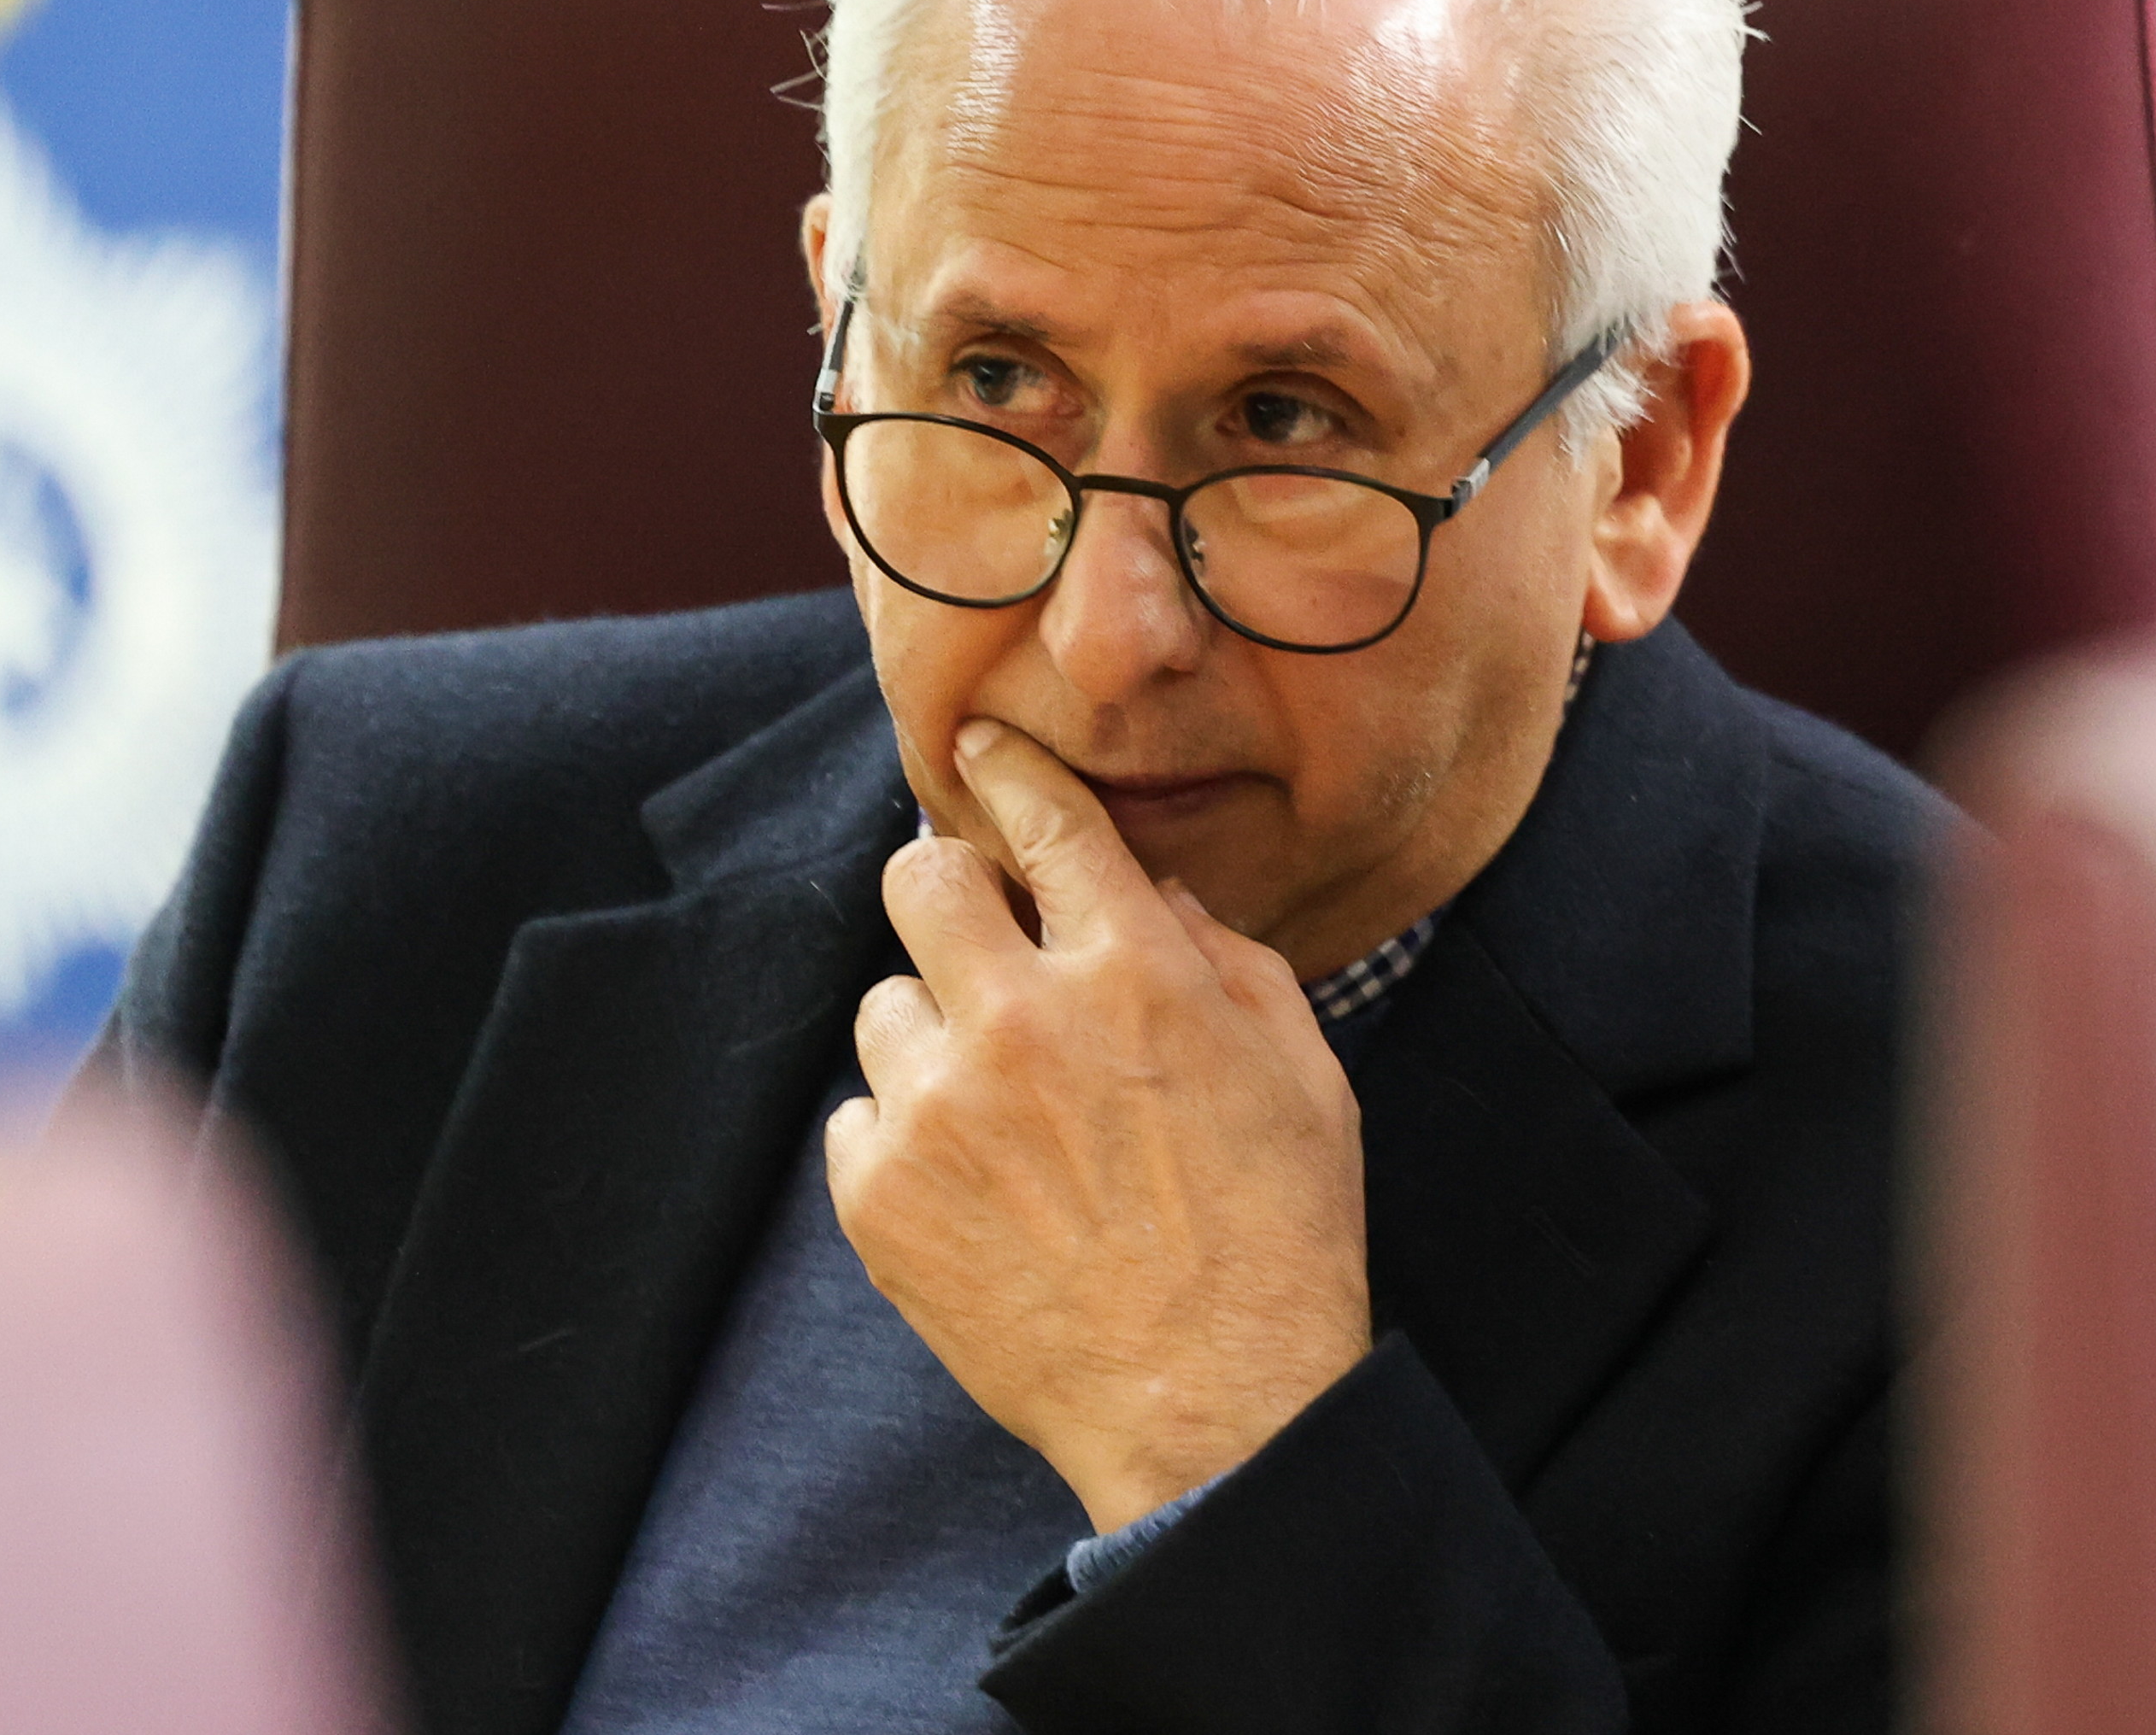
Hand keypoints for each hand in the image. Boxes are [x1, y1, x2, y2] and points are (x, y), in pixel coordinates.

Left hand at [824, 721, 1376, 1530]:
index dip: (1008, 769)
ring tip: (997, 1106)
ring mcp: (937, 1110)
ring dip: (934, 1033)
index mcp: (1132, 970)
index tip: (985, 750)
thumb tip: (1153, 895)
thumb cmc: (1278, 1235)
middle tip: (985, 940)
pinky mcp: (882, 1198)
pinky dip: (904, 1135)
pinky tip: (974, 1183)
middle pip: (918, 879)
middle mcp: (1019, 1018)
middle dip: (951, 891)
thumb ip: (1225, 957)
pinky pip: (856, 1117)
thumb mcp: (1300, 1069)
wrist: (1213, 1406)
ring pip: (884, 1004)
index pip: (1042, 818)